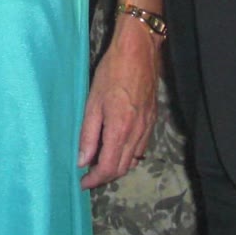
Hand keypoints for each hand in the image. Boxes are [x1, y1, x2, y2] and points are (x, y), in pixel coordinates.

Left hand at [78, 24, 158, 187]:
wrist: (139, 51)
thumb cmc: (111, 72)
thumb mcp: (93, 102)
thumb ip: (88, 134)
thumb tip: (82, 161)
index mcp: (120, 130)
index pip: (108, 168)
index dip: (94, 180)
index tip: (82, 183)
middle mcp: (137, 133)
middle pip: (122, 168)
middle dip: (105, 177)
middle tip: (88, 175)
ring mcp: (147, 128)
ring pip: (133, 160)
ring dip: (117, 168)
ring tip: (100, 164)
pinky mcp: (153, 120)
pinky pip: (141, 148)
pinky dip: (129, 156)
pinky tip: (118, 149)